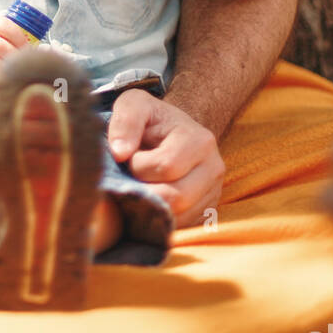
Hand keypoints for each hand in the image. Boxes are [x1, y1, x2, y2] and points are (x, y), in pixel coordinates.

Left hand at [108, 89, 224, 226]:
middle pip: (176, 198)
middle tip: (133, 177)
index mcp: (200, 141)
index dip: (138, 166)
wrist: (171, 132)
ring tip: (141, 186)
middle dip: (145, 190)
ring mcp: (213, 194)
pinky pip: (182, 227)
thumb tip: (119, 153)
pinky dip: (160, 219)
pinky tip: (150, 201)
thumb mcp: (135, 105)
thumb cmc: (151, 119)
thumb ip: (124, 121)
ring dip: (152, 207)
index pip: (165, 167)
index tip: (131, 157)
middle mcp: (214, 169)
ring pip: (179, 217)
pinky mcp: (206, 212)